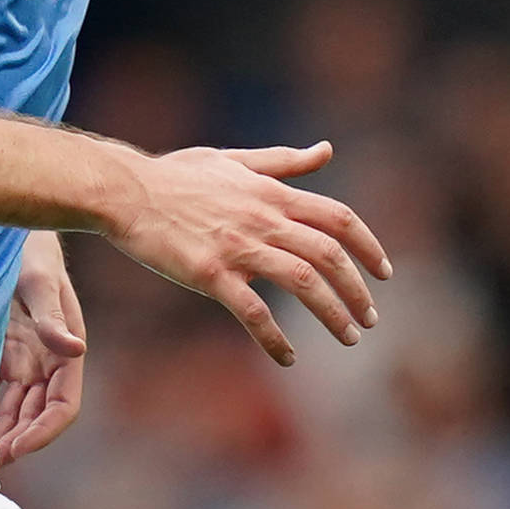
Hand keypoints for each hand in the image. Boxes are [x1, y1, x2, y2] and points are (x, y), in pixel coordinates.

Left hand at [0, 230, 86, 466]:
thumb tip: (75, 349)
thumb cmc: (27, 249)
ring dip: (3, 434)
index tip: (16, 449)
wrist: (1, 230)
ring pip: (17, 409)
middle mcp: (47, 359)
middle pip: (38, 415)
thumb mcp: (38, 280)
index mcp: (65, 347)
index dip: (44, 432)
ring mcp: (24, 357)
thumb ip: (51, 316)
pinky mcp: (2, 352)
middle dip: (18, 441)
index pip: (64, 405)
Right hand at [106, 142, 390, 367]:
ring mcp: (237, 247)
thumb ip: (283, 162)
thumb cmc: (176, 176)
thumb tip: (327, 150)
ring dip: (333, 314)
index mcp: (270, 193)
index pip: (337, 218)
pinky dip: (275, 338)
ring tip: (349, 337)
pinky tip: (287, 358)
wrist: (125, 192)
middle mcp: (262, 219)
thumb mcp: (234, 159)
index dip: (369, 246)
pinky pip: (253, 312)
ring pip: (303, 282)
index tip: (384, 274)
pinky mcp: (209, 274)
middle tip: (370, 319)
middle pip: (329, 254)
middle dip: (357, 290)